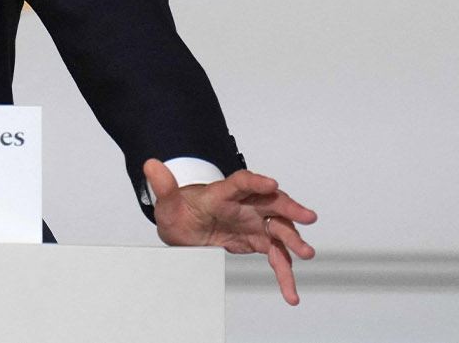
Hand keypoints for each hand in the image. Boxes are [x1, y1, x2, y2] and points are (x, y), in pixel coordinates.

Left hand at [144, 158, 316, 304]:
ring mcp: (254, 222)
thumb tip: (150, 165)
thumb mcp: (166, 202)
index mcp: (222, 193)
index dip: (256, 182)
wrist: (183, 227)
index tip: (272, 183)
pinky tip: (290, 293)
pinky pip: (276, 257)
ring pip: (280, 229)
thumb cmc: (179, 211)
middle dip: (290, 208)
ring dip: (294, 240)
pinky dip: (285, 274)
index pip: (241, 182)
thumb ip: (162, 186)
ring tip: (306, 253)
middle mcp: (244, 205)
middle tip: (308, 216)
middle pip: (271, 202)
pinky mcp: (258, 241)